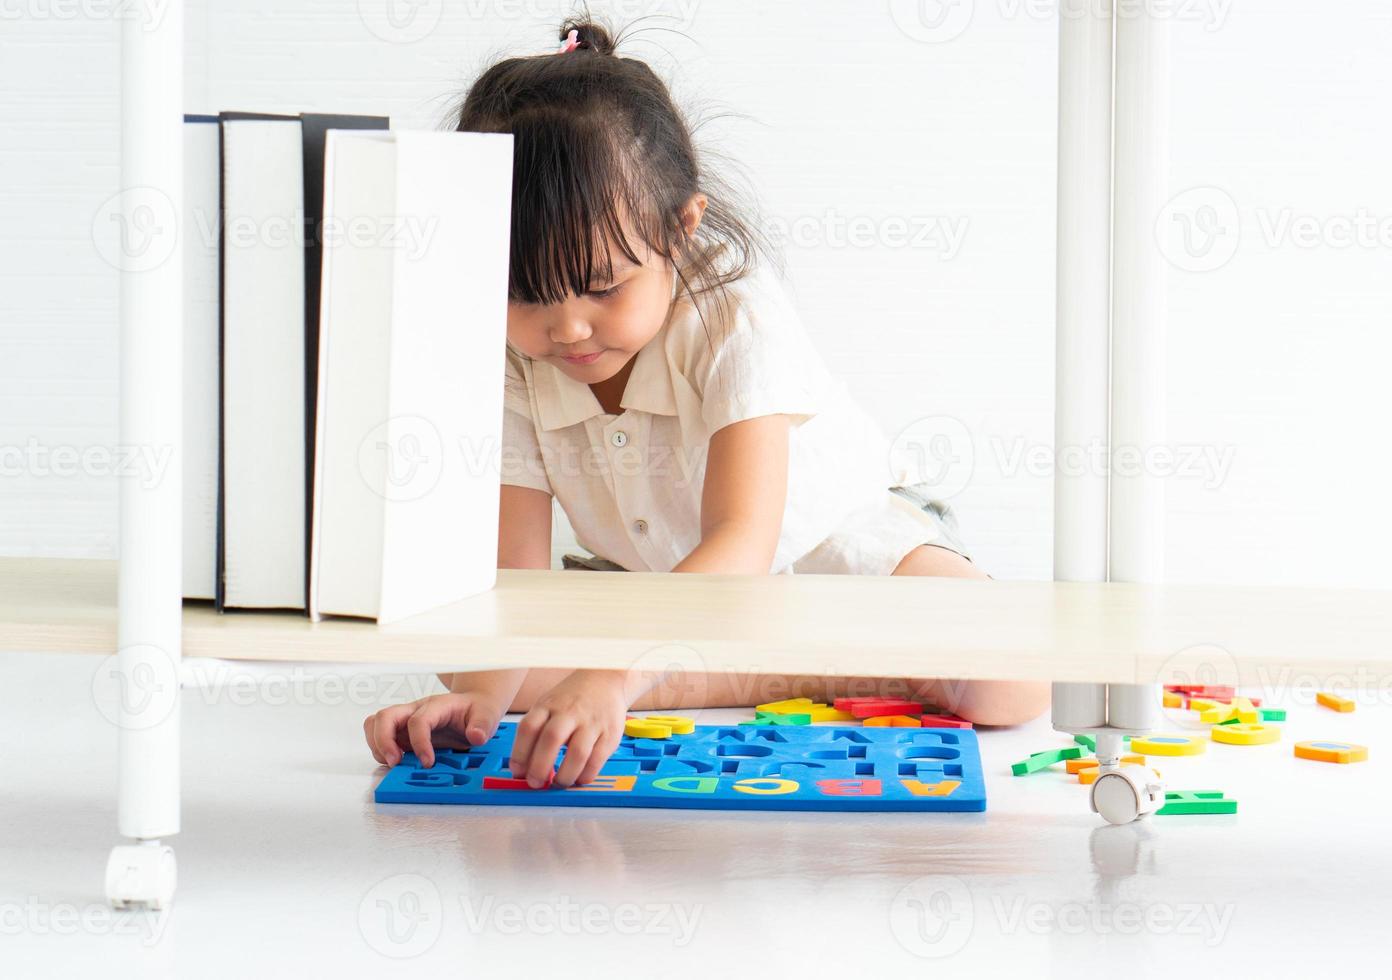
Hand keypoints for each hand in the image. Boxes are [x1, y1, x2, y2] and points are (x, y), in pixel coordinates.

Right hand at [363, 689, 507, 768]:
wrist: (473, 706)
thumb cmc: (477, 711)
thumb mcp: (488, 715)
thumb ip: (482, 725)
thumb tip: (476, 736)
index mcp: (437, 705)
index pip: (418, 720)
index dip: (419, 742)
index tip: (428, 763)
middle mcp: (415, 709)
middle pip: (385, 716)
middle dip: (384, 742)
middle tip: (395, 763)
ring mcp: (405, 719)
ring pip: (375, 723)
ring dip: (378, 746)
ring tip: (393, 763)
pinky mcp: (400, 731)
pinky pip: (378, 735)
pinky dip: (380, 750)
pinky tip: (396, 761)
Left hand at [508, 669, 629, 787]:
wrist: (605, 680)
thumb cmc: (571, 699)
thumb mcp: (548, 705)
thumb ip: (536, 732)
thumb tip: (523, 768)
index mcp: (548, 705)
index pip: (528, 728)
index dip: (519, 753)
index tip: (518, 771)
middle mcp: (569, 712)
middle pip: (551, 739)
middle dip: (540, 767)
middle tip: (535, 783)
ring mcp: (591, 722)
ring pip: (577, 753)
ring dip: (565, 775)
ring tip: (558, 784)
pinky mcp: (610, 734)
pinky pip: (597, 759)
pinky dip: (585, 775)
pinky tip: (579, 778)